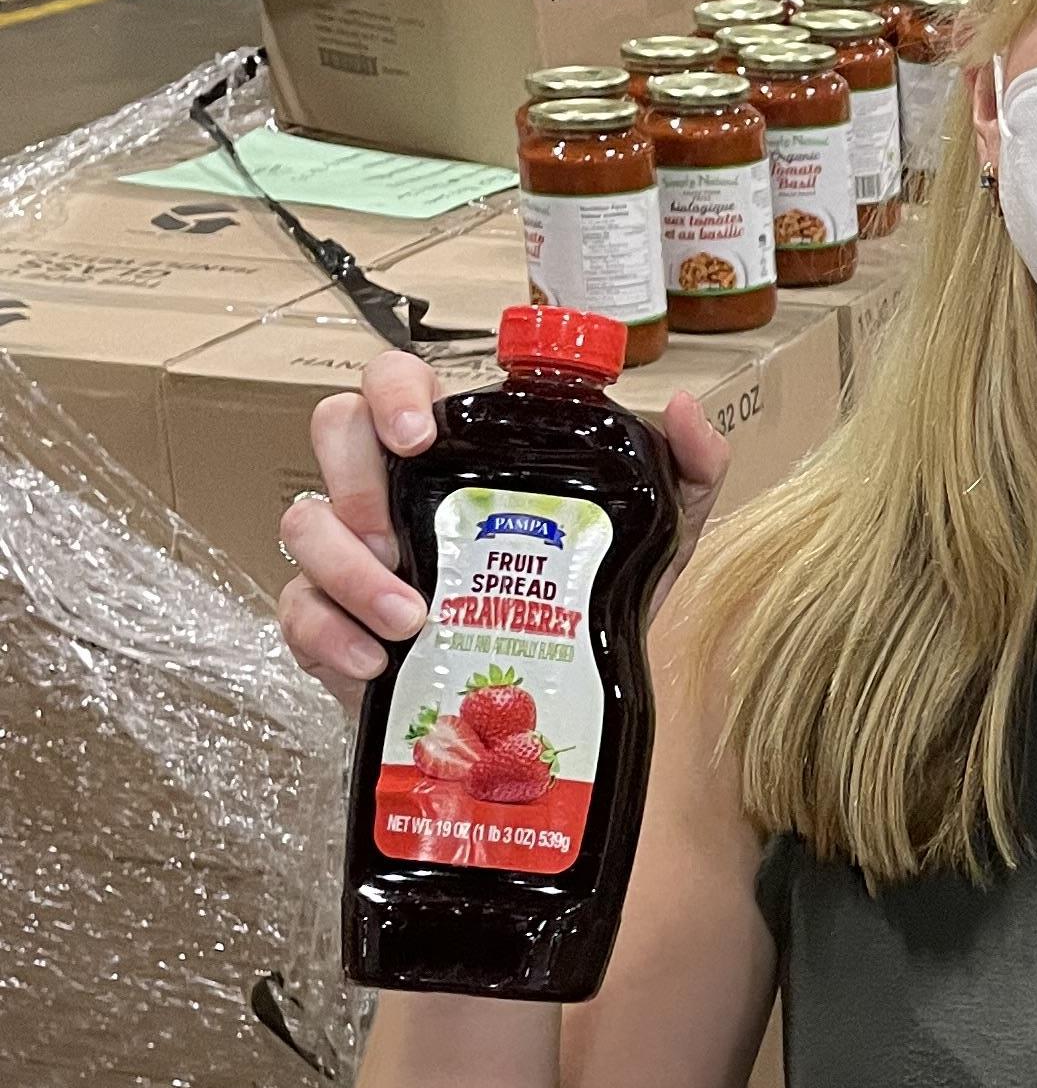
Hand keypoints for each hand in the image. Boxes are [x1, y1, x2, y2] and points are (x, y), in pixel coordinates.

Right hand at [277, 351, 734, 698]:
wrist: (551, 705)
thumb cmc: (584, 602)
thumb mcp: (655, 537)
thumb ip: (684, 471)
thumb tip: (687, 411)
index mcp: (460, 451)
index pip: (397, 382)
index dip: (393, 392)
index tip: (419, 436)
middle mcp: (396, 489)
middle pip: (334, 431)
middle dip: (355, 477)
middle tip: (396, 532)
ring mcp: (357, 554)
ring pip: (305, 524)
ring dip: (349, 570)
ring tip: (411, 618)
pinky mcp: (334, 622)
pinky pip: (299, 611)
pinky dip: (329, 633)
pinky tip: (376, 661)